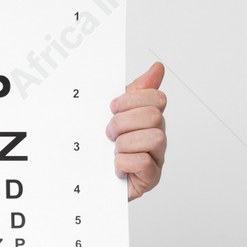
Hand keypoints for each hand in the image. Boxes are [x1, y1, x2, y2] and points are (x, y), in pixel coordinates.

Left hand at [106, 62, 166, 200]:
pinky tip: (116, 166)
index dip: (131, 100)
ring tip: (114, 151)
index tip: (113, 108)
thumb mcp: (114, 112)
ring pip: (154, 138)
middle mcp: (158, 136)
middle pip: (154, 116)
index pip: (156, 98)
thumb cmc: (104, 144)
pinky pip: (144, 163)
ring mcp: (157, 158)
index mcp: (150, 117)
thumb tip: (157, 68)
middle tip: (109, 133)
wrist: (89, 177)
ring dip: (125, 144)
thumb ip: (136, 90)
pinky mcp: (151, 179)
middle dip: (124, 122)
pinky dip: (124, 163)